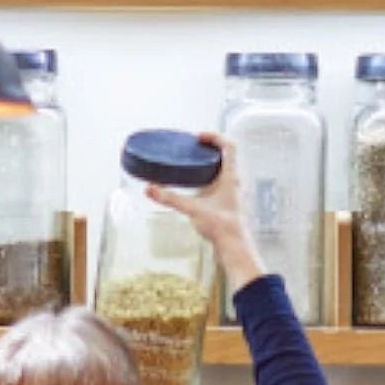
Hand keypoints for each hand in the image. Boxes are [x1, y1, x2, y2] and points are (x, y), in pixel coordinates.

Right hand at [147, 132, 266, 290]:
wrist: (233, 247)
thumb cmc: (221, 226)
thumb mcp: (192, 208)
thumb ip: (170, 198)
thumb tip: (150, 189)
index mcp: (230, 176)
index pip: (229, 146)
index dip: (214, 137)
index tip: (199, 138)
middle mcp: (234, 181)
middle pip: (226, 155)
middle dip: (210, 148)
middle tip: (194, 148)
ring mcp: (232, 192)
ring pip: (224, 169)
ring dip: (210, 163)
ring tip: (193, 164)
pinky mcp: (228, 203)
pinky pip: (220, 183)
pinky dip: (209, 178)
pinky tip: (196, 186)